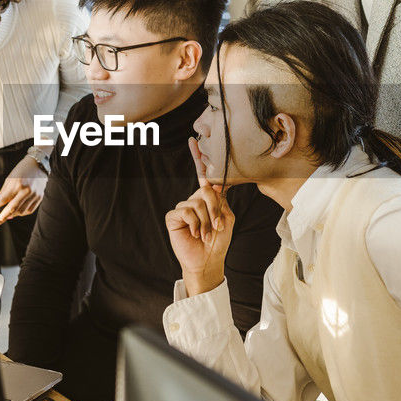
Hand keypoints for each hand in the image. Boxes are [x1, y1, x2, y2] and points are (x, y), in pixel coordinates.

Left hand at [0, 155, 47, 222]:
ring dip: (12, 215)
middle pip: (13, 208)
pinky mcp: (39, 198)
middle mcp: (26, 190)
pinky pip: (29, 210)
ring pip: (21, 211)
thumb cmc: (22, 170)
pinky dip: (21, 213)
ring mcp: (34, 195)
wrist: (38, 165)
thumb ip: (2, 193)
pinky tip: (17, 211)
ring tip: (6, 214)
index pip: (4, 199)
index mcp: (17, 183)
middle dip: (2, 217)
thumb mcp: (10, 179)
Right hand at [165, 137, 233, 295]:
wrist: (208, 260)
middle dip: (214, 209)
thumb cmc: (218, 242)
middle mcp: (194, 200)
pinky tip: (195, 233)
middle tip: (217, 226)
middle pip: (206, 191)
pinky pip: (186, 211)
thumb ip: (220, 200)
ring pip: (197, 202)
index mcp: (207, 198)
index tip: (195, 140)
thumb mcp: (226, 218)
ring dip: (206, 220)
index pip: (203, 175)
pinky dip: (195, 223)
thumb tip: (211, 186)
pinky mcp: (173, 217)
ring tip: (206, 234)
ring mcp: (183, 208)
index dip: (198, 158)